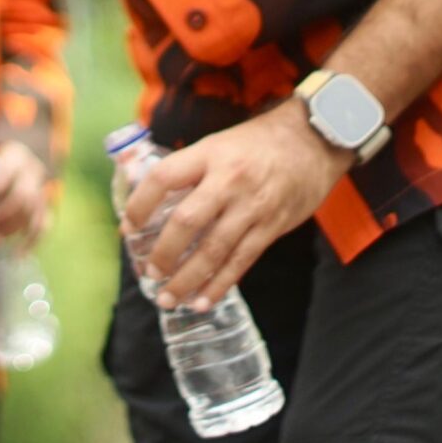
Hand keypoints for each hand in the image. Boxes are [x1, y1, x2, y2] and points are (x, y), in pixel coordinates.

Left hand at [0, 138, 50, 250]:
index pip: (4, 174)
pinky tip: (18, 256)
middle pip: (21, 197)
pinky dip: (31, 242)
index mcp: (14, 158)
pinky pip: (42, 226)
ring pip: (30, 214)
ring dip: (7, 230)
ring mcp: (41, 192)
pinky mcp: (43, 208)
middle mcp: (31, 175)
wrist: (16, 161)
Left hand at [120, 101, 347, 311]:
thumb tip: (149, 197)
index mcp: (209, 154)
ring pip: (213, 250)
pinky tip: (202, 300)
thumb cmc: (258, 143)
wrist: (313, 141)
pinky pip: (241, 262)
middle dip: (164, 253)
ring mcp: (252, 207)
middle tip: (149, 272)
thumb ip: (189, 169)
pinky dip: (220, 285)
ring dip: (187, 279)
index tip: (128, 226)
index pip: (163, 178)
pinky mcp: (271, 227)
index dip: (140, 204)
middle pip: (187, 222)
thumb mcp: (218, 144)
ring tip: (167, 298)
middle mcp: (229, 181)